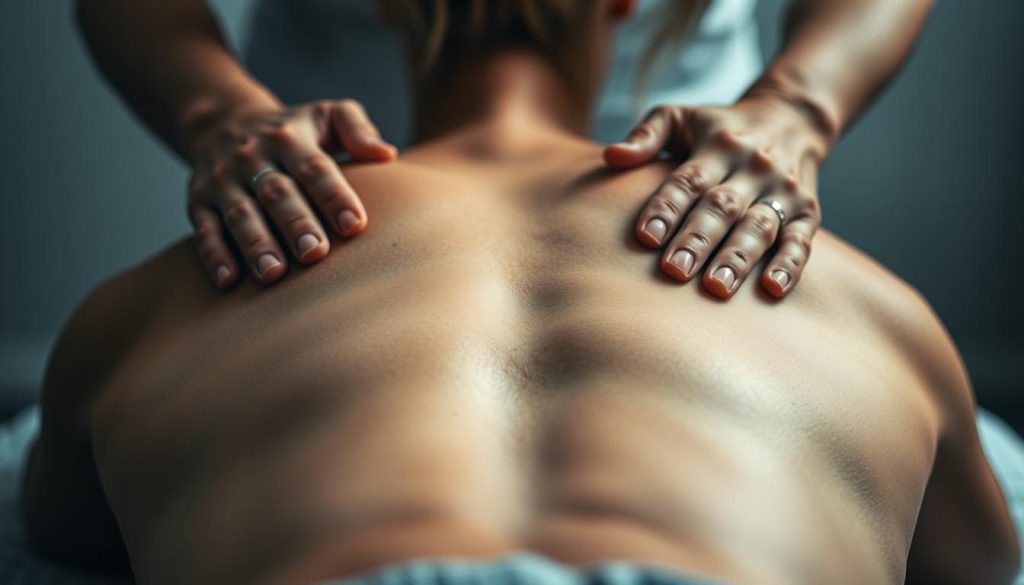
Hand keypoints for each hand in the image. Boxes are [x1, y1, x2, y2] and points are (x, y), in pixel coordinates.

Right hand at [186, 99, 396, 287]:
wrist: (222, 121)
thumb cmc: (295, 131)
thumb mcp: (326, 115)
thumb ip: (357, 129)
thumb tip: (386, 154)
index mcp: (290, 138)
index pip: (315, 168)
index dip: (334, 196)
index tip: (355, 225)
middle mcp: (253, 158)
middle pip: (277, 193)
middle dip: (296, 225)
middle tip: (315, 255)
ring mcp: (223, 180)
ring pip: (240, 214)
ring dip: (256, 245)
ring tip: (274, 274)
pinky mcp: (199, 202)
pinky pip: (204, 230)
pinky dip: (214, 256)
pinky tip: (229, 281)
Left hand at [604, 97, 827, 298]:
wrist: (791, 118)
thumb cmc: (717, 127)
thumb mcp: (680, 116)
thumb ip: (646, 136)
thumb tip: (610, 156)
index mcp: (716, 145)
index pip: (688, 180)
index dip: (667, 207)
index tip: (646, 236)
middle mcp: (752, 167)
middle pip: (722, 207)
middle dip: (698, 240)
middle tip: (674, 271)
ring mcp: (782, 190)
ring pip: (759, 226)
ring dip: (738, 258)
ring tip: (717, 287)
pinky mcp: (807, 212)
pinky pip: (801, 240)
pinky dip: (790, 264)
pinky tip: (773, 288)